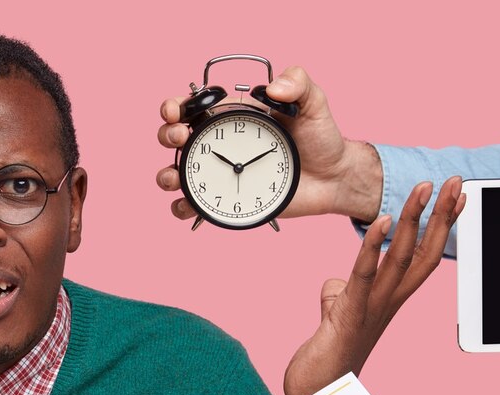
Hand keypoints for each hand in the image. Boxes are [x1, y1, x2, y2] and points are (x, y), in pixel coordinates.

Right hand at [156, 67, 383, 222]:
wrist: (332, 178)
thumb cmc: (321, 138)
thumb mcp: (314, 103)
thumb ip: (299, 83)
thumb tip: (273, 87)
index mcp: (230, 117)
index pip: (192, 107)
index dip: (175, 106)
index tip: (177, 111)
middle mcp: (219, 145)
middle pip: (174, 138)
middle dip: (167, 136)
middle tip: (182, 138)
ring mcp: (219, 175)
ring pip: (176, 174)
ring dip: (167, 175)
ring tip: (176, 177)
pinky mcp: (225, 201)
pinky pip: (193, 207)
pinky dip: (182, 208)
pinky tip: (189, 205)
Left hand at [282, 177, 464, 394]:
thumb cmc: (328, 358)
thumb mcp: (336, 316)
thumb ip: (341, 294)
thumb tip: (335, 284)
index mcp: (388, 300)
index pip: (421, 257)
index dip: (438, 227)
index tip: (453, 198)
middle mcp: (388, 303)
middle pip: (422, 252)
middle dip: (439, 214)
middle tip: (453, 180)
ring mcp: (373, 309)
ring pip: (401, 258)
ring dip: (413, 220)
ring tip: (423, 188)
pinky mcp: (350, 315)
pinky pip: (364, 276)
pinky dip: (373, 248)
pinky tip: (380, 222)